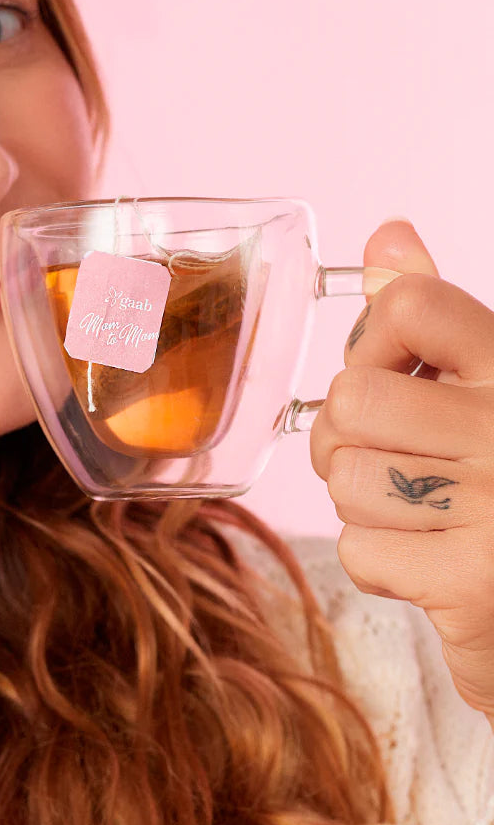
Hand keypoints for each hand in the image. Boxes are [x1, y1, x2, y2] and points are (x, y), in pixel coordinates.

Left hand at [310, 220, 493, 729]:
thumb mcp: (487, 386)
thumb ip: (439, 319)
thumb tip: (386, 239)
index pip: (408, 305)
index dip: (371, 339)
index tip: (393, 369)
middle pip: (353, 399)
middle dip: (345, 434)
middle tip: (384, 454)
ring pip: (346, 477)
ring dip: (363, 502)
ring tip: (417, 512)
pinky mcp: (476, 585)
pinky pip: (359, 549)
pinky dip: (379, 562)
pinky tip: (430, 562)